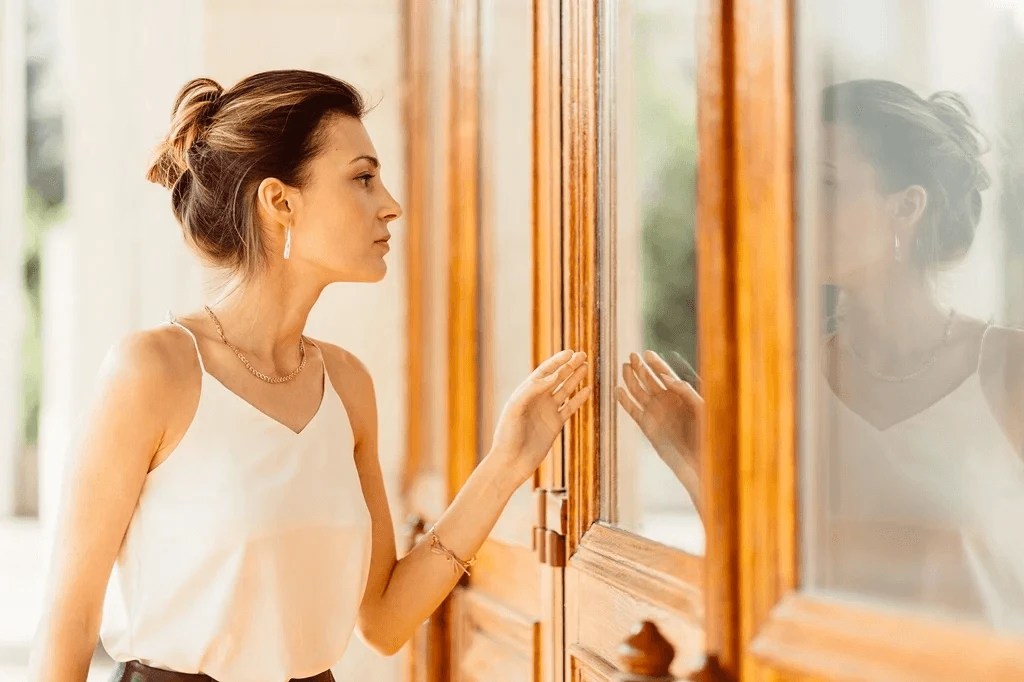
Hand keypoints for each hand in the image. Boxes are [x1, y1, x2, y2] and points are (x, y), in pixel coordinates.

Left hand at [489, 350, 591, 484]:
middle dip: (569, 366)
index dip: (557, 361)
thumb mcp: (515, 408)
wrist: (511, 462)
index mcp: (526, 392)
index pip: (544, 372)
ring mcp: (547, 411)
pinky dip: (579, 399)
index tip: (570, 352)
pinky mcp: (555, 424)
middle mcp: (537, 399)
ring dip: (575, 378)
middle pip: (557, 378)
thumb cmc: (507, 435)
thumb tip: (553, 376)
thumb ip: (532, 390)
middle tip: (583, 354)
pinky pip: (570, 408)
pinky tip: (588, 389)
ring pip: (565, 390)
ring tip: (586, 366)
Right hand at [615, 350, 701, 476]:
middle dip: (640, 368)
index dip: (656, 364)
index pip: (665, 375)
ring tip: (624, 368)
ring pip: (639, 392)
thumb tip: (666, 376)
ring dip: (631, 380)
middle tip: (632, 356)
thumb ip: (685, 390)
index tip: (647, 353)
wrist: (699, 461)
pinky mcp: (646, 426)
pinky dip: (625, 401)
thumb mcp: (700, 407)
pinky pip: (633, 411)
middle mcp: (666, 402)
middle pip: (649, 380)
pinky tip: (618, 390)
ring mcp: (655, 413)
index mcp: (680, 395)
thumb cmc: (707, 434)